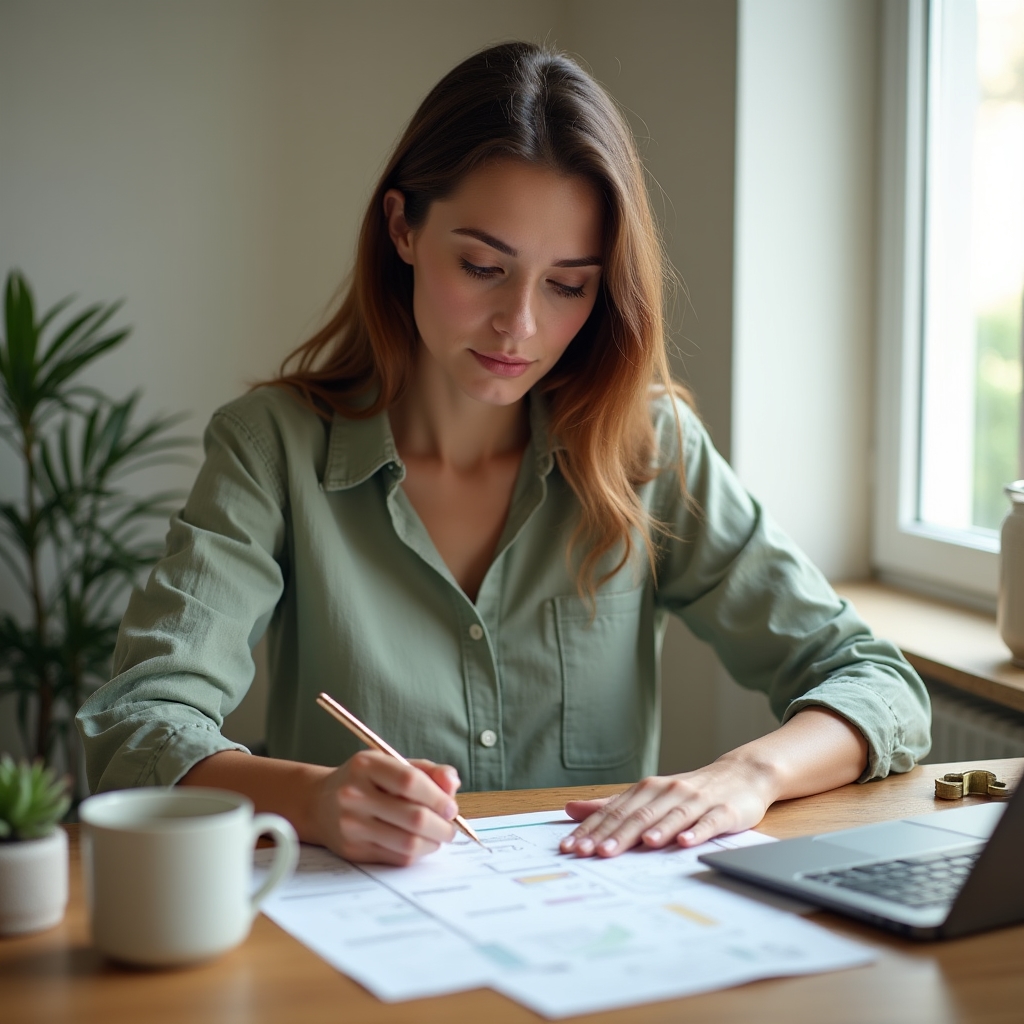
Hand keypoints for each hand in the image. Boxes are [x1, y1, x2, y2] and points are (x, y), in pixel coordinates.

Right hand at [311, 752, 460, 865]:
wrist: (319, 803)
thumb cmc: (365, 781)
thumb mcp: (391, 764)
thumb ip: (427, 771)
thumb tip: (453, 783)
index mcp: (366, 765)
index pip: (410, 781)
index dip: (438, 797)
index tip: (451, 808)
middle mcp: (354, 794)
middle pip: (413, 816)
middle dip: (442, 826)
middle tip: (450, 827)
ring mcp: (351, 825)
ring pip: (407, 842)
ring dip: (432, 843)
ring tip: (437, 837)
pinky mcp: (352, 850)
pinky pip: (396, 857)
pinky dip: (416, 853)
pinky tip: (419, 843)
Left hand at [559, 756, 773, 857]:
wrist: (742, 776)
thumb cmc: (690, 792)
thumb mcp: (649, 796)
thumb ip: (612, 805)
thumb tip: (571, 810)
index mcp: (648, 789)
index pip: (614, 811)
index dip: (592, 829)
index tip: (571, 847)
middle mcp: (668, 792)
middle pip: (638, 815)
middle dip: (614, 835)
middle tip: (592, 853)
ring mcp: (696, 801)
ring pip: (670, 817)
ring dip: (652, 832)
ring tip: (634, 846)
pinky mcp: (723, 811)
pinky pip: (708, 823)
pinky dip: (695, 833)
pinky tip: (684, 843)